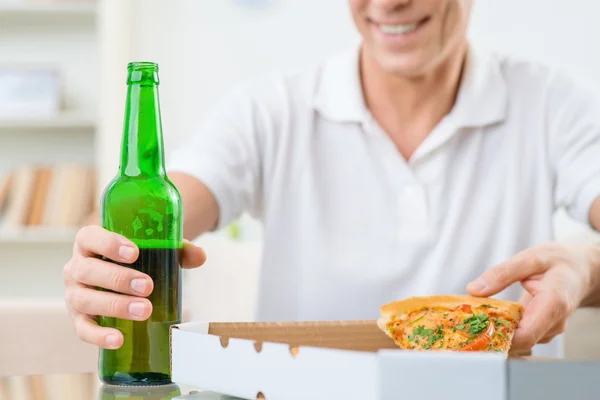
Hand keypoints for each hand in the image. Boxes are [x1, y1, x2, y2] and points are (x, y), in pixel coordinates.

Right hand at [63, 225, 206, 348]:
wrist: (116, 278)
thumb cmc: (135, 260)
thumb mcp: (152, 249)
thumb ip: (176, 250)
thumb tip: (200, 256)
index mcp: (89, 243)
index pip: (89, 237)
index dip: (108, 243)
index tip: (134, 252)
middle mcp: (76, 267)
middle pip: (88, 271)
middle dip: (119, 279)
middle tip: (148, 286)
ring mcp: (74, 294)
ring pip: (86, 300)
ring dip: (115, 306)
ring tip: (145, 310)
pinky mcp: (78, 319)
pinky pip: (83, 330)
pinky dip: (99, 336)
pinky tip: (118, 339)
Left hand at [466, 243, 598, 350]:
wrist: (581, 270)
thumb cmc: (557, 261)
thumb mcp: (529, 258)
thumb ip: (502, 273)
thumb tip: (474, 290)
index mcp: (553, 304)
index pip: (526, 335)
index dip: (499, 335)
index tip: (476, 325)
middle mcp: (554, 323)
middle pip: (520, 341)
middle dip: (493, 332)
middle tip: (469, 320)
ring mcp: (550, 330)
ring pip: (519, 340)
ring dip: (498, 330)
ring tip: (480, 315)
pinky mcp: (544, 331)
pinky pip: (522, 335)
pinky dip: (506, 327)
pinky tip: (494, 316)